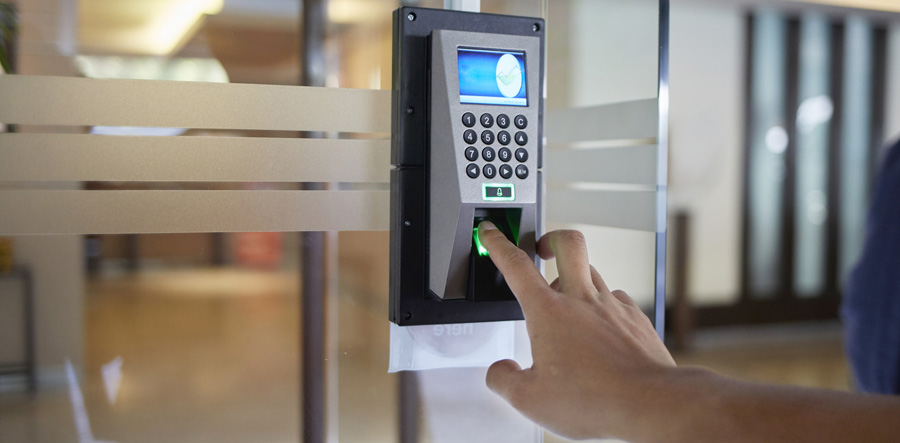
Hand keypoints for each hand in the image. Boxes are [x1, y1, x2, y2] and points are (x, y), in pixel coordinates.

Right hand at [477, 221, 675, 439]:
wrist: (649, 402)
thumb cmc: (594, 399)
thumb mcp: (529, 400)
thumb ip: (504, 380)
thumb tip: (500, 371)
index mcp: (548, 312)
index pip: (516, 265)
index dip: (498, 243)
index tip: (490, 232)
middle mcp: (581, 300)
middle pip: (567, 244)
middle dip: (550, 238)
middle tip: (542, 248)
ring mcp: (612, 306)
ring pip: (592, 271)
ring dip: (576, 277)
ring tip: (568, 301)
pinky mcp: (636, 318)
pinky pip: (616, 298)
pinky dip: (603, 305)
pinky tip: (601, 327)